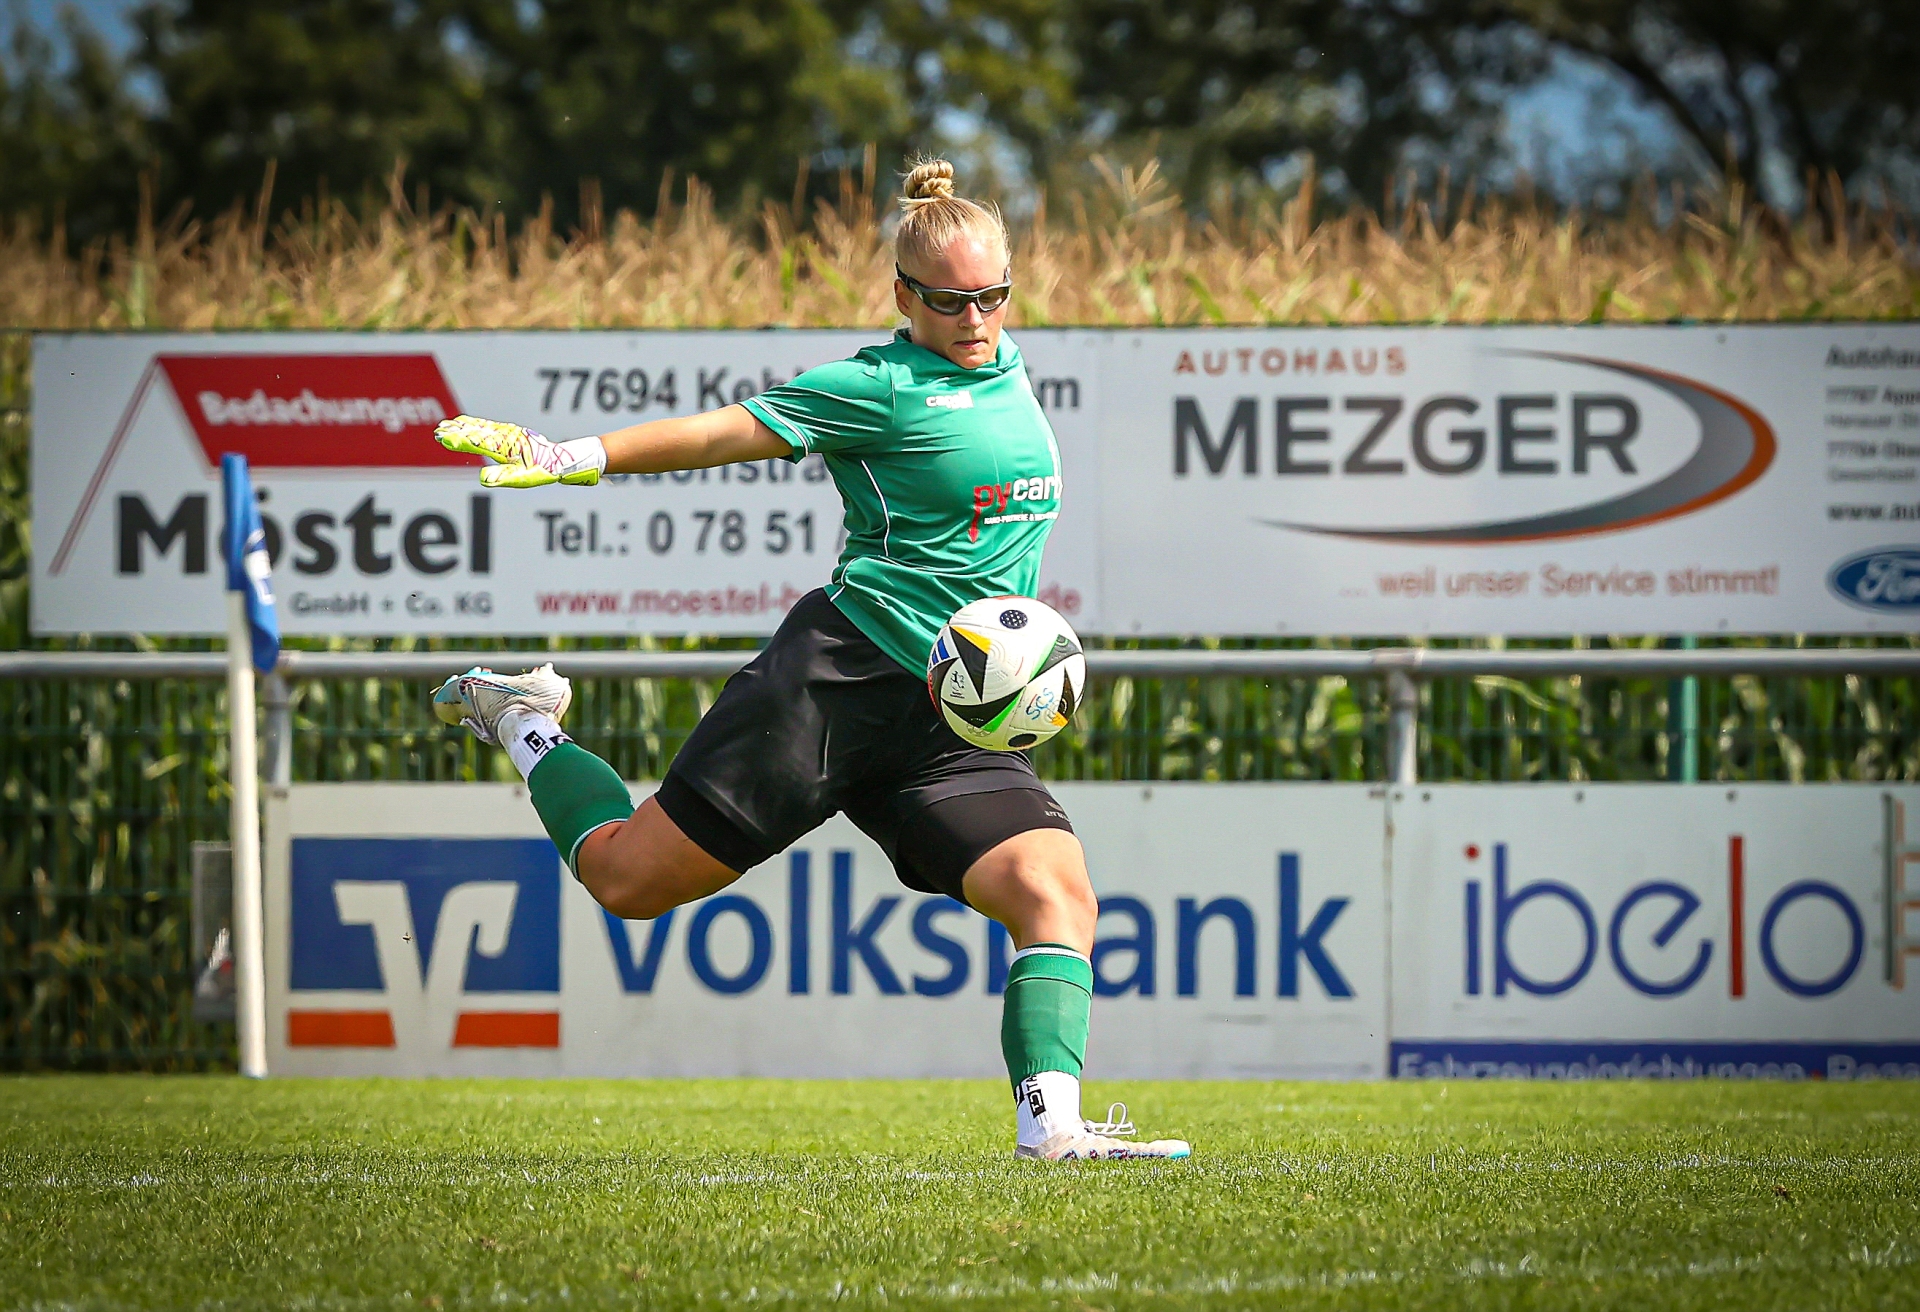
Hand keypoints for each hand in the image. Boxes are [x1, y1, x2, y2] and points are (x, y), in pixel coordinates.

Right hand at [434, 414, 602, 487]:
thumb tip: (483, 480)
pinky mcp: (511, 433)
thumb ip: (505, 477)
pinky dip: (475, 425)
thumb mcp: (526, 478)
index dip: (459, 441)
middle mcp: (506, 437)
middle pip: (476, 432)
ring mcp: (508, 433)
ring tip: (446, 425)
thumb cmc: (545, 470)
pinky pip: (489, 426)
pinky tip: (467, 424)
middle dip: (457, 433)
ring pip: (481, 427)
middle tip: (438, 432)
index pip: (477, 443)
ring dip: (463, 427)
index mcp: (506, 448)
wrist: (562, 458)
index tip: (443, 438)